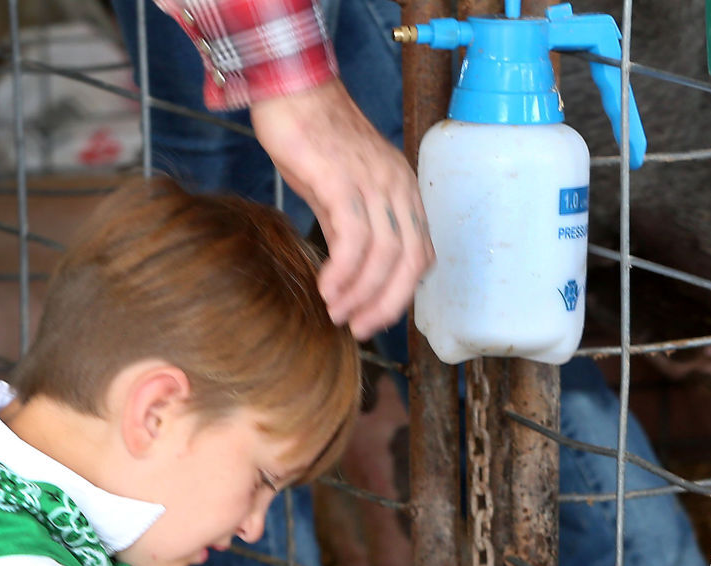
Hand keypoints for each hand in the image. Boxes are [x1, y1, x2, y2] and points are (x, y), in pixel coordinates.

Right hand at [251, 80, 433, 337]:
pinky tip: (327, 288)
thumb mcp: (339, 193)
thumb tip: (349, 276)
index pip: (419, 256)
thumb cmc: (314, 138)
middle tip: (359, 329)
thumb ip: (351, 232)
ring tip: (337, 313)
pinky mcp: (344, 180)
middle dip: (386, 305)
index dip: (400, 295)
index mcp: (404, 192)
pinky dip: (343, 271)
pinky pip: (353, 239)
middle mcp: (398, 188)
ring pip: (384, 256)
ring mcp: (375, 183)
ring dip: (361, 293)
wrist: (291, 91)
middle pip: (410, 263)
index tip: (373, 319)